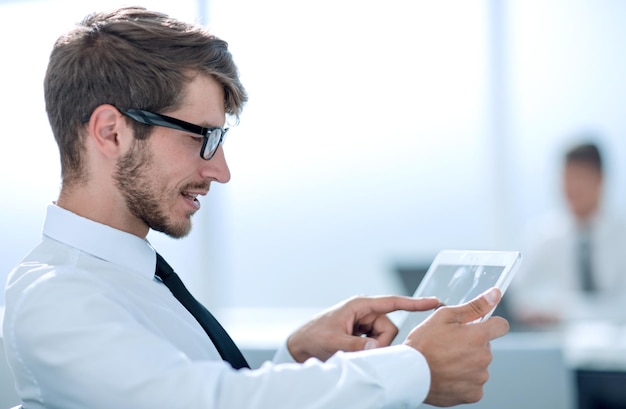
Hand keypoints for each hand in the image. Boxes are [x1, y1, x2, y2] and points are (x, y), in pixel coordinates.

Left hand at [287, 295, 439, 362]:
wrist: (299, 346)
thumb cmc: (313, 337)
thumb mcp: (334, 341)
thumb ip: (357, 344)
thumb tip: (378, 347)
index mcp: (359, 306)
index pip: (393, 302)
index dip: (414, 303)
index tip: (434, 302)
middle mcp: (364, 312)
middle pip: (389, 328)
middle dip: (380, 343)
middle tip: (362, 352)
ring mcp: (363, 323)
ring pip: (384, 338)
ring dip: (373, 348)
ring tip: (353, 351)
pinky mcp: (361, 334)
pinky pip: (376, 343)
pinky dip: (370, 350)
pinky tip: (354, 351)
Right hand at [404, 287, 508, 406]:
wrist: (409, 375)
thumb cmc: (423, 344)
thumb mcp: (444, 316)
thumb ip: (474, 306)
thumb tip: (495, 294)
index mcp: (478, 337)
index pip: (501, 326)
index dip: (490, 323)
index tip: (477, 326)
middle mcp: (483, 358)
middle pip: (485, 346)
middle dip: (472, 344)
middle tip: (449, 345)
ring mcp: (479, 378)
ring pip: (479, 365)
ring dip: (467, 362)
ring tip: (445, 361)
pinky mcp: (473, 394)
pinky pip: (474, 383)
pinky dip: (463, 379)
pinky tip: (448, 374)